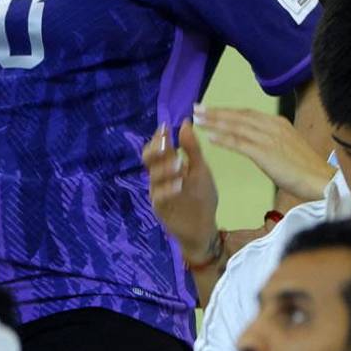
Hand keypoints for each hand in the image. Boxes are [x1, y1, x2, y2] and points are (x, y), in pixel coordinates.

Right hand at [145, 120, 218, 262]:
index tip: (165, 128)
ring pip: (153, 177)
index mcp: (167, 166)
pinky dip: (168, 189)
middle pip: (148, 159)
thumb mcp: (200, 170)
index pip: (157, 147)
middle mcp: (159, 177)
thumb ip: (192, 149)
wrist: (202, 228)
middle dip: (155, 150)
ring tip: (179, 164)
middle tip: (165, 143)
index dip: (159, 137)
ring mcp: (157, 192)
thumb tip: (186, 122)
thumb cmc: (201, 197)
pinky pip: (159, 196)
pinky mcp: (161, 208)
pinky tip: (179, 184)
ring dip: (165, 169)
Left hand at [192, 104, 331, 200]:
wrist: (320, 181)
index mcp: (278, 122)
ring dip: (214, 122)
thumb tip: (254, 137)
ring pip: (235, 127)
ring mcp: (268, 138)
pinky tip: (210, 138)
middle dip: (215, 112)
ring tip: (197, 120)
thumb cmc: (306, 168)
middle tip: (196, 108)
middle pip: (238, 116)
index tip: (210, 108)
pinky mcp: (264, 152)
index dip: (226, 111)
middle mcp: (272, 126)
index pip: (246, 113)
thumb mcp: (288, 145)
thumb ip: (272, 138)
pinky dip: (223, 139)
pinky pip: (239, 143)